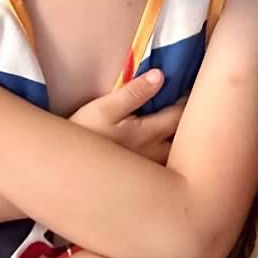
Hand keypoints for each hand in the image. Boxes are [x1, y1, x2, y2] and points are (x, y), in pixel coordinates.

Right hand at [70, 70, 184, 164]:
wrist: (63, 172)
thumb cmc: (81, 135)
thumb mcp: (103, 109)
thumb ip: (133, 93)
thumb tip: (160, 76)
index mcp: (149, 134)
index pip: (181, 115)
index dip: (190, 100)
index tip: (193, 88)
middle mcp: (155, 154)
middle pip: (185, 138)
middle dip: (192, 124)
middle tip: (194, 108)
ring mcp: (150, 171)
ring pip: (178, 156)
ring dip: (183, 142)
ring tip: (183, 128)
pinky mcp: (141, 181)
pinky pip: (166, 168)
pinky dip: (172, 157)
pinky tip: (166, 149)